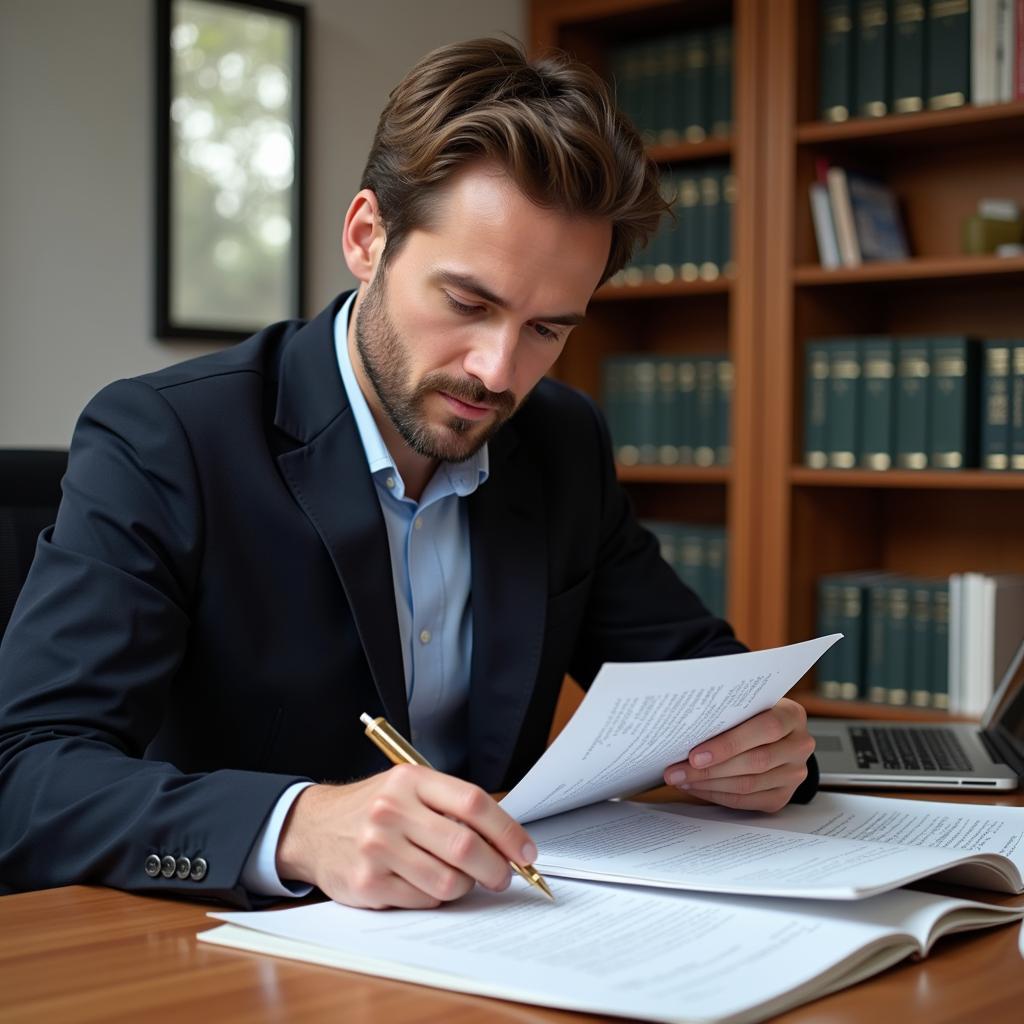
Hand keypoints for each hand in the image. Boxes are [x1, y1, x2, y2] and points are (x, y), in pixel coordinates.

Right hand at [275, 765, 537, 908]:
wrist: (311, 827)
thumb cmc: (373, 807)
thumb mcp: (408, 788)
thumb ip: (451, 806)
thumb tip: (505, 840)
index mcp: (411, 780)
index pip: (474, 804)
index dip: (508, 831)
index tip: (527, 851)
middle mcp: (393, 811)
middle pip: (465, 847)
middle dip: (496, 869)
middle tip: (503, 876)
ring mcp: (378, 848)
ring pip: (447, 881)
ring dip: (465, 886)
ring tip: (461, 879)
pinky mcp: (367, 883)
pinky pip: (422, 900)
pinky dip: (434, 898)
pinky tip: (425, 883)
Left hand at [662, 698, 813, 811]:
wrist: (777, 736)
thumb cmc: (753, 715)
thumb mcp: (748, 705)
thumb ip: (729, 714)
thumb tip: (686, 729)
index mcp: (792, 716)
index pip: (765, 729)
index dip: (728, 744)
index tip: (694, 755)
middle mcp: (799, 746)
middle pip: (755, 762)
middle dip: (709, 769)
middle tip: (676, 771)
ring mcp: (794, 774)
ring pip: (748, 784)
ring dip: (708, 784)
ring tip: (680, 779)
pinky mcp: (782, 796)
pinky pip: (746, 801)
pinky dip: (717, 795)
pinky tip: (696, 787)